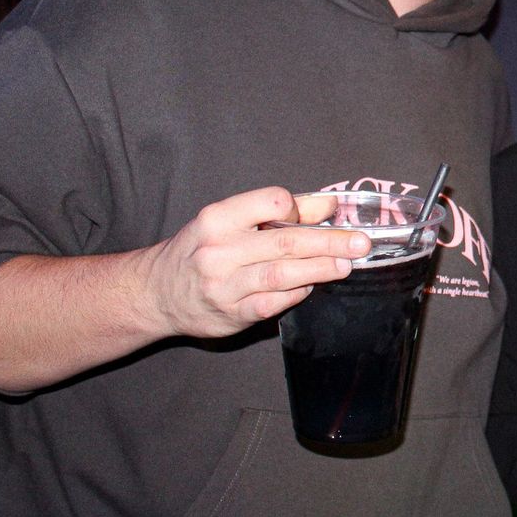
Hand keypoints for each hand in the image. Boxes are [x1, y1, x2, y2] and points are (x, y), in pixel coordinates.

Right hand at [141, 188, 366, 338]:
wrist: (156, 292)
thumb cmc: (200, 249)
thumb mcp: (230, 221)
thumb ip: (280, 211)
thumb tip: (329, 206)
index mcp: (219, 218)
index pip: (271, 202)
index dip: (299, 208)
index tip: (316, 216)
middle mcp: (219, 250)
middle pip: (285, 241)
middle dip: (330, 242)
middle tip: (360, 242)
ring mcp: (224, 285)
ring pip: (282, 274)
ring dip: (320, 269)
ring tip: (345, 265)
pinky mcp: (232, 314)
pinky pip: (274, 303)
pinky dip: (298, 293)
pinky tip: (311, 286)